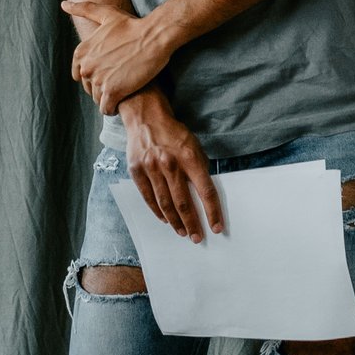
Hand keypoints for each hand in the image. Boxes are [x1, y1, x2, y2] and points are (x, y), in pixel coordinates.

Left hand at [62, 0, 174, 115]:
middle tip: (118, 82)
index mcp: (81, 52)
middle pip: (88, 87)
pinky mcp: (113, 92)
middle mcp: (86, 67)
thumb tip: (64, 4)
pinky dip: (112, 108)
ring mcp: (98, 80)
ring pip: (97, 98)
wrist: (153, 37)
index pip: (79, 74)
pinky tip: (121, 102)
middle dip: (101, 87)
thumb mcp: (106, 14)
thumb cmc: (132, 25)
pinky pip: (107, 108)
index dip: (93, 75)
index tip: (107, 73)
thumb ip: (83, 9)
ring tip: (122, 91)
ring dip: (108, 98)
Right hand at [120, 91, 223, 241]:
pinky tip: (165, 219)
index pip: (206, 191)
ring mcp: (151, 168)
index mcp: (190, 157)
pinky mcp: (137, 170)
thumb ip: (199, 170)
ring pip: (165, 203)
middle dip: (192, 223)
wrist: (146, 117)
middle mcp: (170, 164)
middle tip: (196, 237)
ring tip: (182, 232)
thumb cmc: (174, 134)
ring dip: (175, 221)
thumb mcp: (194, 146)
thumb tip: (205, 195)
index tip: (217, 227)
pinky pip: (148, 197)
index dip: (212, 212)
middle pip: (183, 202)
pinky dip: (157, 211)